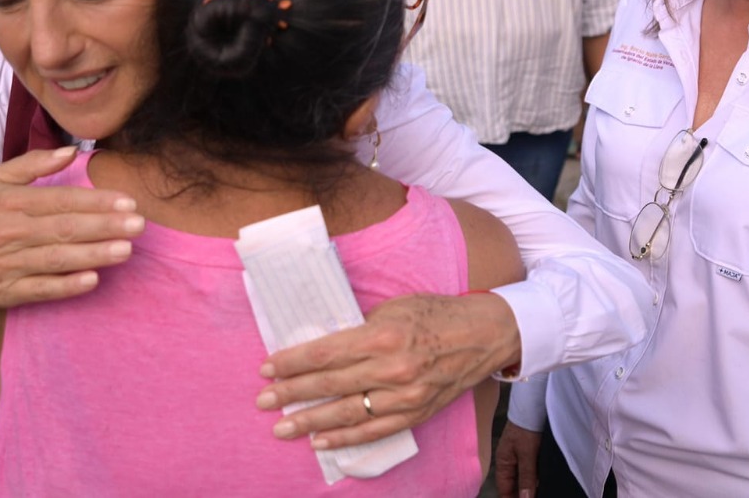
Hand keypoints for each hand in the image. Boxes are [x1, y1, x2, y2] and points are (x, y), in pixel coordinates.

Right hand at [0, 146, 144, 318]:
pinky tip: (93, 280)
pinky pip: (40, 290)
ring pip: (57, 258)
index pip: (60, 200)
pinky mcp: (5, 293)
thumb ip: (33, 164)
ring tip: (126, 250)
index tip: (127, 201)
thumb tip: (71, 152)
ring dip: (94, 254)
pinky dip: (66, 286)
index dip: (96, 201)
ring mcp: (7, 264)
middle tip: (139, 224)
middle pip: (64, 229)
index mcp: (9, 202)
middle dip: (105, 226)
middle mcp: (9, 232)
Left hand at [255, 292, 520, 449]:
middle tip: (263, 401)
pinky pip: (374, 431)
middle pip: (330, 385)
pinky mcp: (416, 412)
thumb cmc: (436, 313)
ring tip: (282, 428)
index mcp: (383, 335)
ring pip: (347, 413)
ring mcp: (405, 395)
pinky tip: (320, 441)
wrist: (484, 335)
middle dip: (292, 393)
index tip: (267, 368)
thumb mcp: (395, 306)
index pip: (326, 352)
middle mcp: (392, 368)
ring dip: (310, 422)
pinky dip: (345, 439)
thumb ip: (361, 326)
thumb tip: (324, 344)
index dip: (293, 362)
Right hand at [495, 422, 541, 497]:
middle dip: (523, 495)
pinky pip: (532, 472)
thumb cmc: (526, 427)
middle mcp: (510, 463)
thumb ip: (526, 477)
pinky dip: (536, 479)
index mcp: (503, 463)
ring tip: (540, 492)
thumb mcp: (527, 454)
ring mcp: (520, 458)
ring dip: (531, 488)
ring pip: (524, 480)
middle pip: (514, 487)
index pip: (504, 490)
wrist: (534, 405)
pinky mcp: (531, 453)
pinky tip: (544, 484)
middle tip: (536, 497)